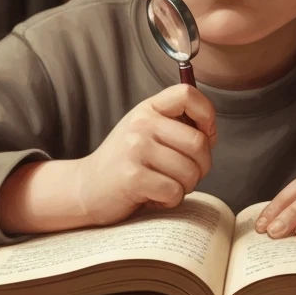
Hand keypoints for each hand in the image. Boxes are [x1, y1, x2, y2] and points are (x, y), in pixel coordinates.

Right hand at [74, 84, 216, 226]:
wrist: (85, 187)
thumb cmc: (127, 161)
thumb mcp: (147, 132)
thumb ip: (177, 126)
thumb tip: (210, 133)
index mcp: (148, 108)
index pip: (188, 94)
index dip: (206, 115)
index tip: (204, 134)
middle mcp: (141, 123)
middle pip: (198, 142)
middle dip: (202, 166)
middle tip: (186, 175)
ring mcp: (135, 149)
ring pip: (190, 171)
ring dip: (186, 186)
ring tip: (166, 185)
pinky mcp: (132, 177)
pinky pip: (174, 191)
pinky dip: (170, 200)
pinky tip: (154, 196)